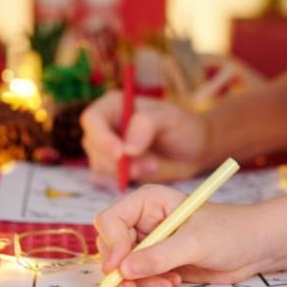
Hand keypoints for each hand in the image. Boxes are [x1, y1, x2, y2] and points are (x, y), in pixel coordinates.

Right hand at [81, 91, 208, 184]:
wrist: (193, 150)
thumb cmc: (182, 127)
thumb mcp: (169, 118)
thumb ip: (146, 125)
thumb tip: (127, 148)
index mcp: (114, 105)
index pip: (93, 119)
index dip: (102, 137)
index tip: (121, 154)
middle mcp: (105, 126)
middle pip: (92, 145)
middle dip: (117, 160)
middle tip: (150, 165)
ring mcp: (107, 149)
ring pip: (99, 165)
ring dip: (125, 171)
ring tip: (154, 166)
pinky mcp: (112, 170)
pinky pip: (106, 180)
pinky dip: (124, 180)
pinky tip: (145, 173)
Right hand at [95, 185, 280, 286]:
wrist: (255, 247)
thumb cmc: (230, 232)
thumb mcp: (196, 242)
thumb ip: (160, 255)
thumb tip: (124, 269)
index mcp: (149, 201)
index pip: (110, 220)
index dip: (111, 243)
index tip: (120, 267)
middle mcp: (144, 219)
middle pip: (111, 246)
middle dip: (122, 269)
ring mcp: (150, 241)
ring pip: (123, 266)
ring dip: (138, 282)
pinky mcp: (158, 261)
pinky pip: (139, 277)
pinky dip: (149, 285)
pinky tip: (172, 284)